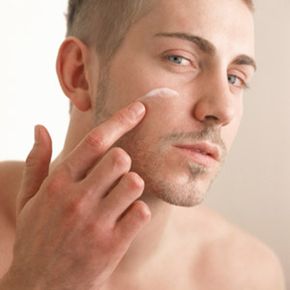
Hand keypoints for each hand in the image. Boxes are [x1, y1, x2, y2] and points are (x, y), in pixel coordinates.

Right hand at [2, 101, 150, 289]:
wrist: (39, 288)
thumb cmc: (37, 237)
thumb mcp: (28, 200)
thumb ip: (37, 162)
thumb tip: (40, 127)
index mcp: (58, 183)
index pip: (96, 141)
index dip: (122, 119)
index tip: (140, 108)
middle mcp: (77, 199)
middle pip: (121, 158)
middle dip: (124, 163)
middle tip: (115, 177)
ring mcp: (96, 223)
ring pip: (134, 183)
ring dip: (132, 188)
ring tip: (119, 200)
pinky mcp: (112, 245)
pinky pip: (141, 212)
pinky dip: (138, 213)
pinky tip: (125, 221)